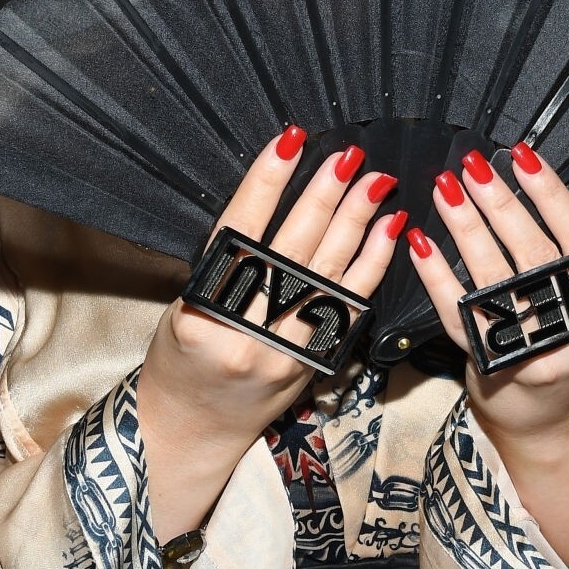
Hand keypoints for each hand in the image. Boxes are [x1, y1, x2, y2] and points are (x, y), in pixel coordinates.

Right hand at [137, 128, 401, 539]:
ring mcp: (288, 352)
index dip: (266, 183)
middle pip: (293, 251)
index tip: (288, 140)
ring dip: (357, 223)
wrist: (195, 428)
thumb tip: (271, 200)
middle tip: (348, 155)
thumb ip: (224, 263)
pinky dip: (372, 265)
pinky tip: (389, 231)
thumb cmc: (180, 360)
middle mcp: (248, 334)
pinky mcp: (316, 364)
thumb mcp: (184, 305)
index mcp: (205, 312)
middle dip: (324, 197)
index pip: (240, 232)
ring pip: (329, 275)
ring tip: (376, 181)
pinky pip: (351, 307)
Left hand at [408, 144, 568, 554]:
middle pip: (535, 257)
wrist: (551, 412)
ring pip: (495, 282)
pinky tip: (420, 246)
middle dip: (500, 206)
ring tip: (444, 190)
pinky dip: (437, 279)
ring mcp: (536, 352)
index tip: (522, 156)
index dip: (552, 195)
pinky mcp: (495, 367)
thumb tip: (524, 173)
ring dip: (466, 231)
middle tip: (472, 167)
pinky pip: (460, 318)